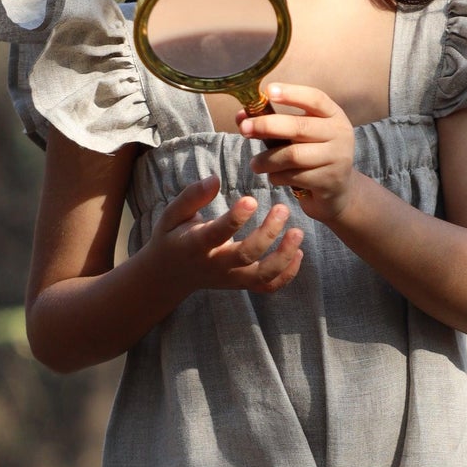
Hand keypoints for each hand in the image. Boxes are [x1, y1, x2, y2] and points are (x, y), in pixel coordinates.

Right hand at [144, 174, 303, 296]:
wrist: (168, 275)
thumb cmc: (171, 237)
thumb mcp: (171, 214)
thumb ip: (192, 196)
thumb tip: (215, 179)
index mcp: (196, 245)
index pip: (217, 234)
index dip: (235, 218)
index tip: (251, 199)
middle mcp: (215, 265)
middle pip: (246, 255)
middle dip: (267, 234)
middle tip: (283, 209)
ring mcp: (230, 278)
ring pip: (261, 275)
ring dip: (284, 257)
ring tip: (298, 232)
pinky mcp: (241, 284)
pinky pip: (267, 286)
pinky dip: (286, 275)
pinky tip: (298, 253)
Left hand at [240, 84, 355, 223]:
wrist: (338, 190)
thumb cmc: (312, 155)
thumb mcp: (299, 135)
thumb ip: (274, 124)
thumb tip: (241, 116)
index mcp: (333, 115)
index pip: (315, 98)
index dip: (292, 93)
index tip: (268, 91)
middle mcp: (340, 134)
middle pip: (299, 127)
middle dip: (266, 126)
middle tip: (244, 129)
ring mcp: (337, 158)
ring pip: (293, 155)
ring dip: (268, 160)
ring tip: (255, 164)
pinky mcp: (329, 181)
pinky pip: (294, 177)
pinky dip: (277, 177)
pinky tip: (274, 177)